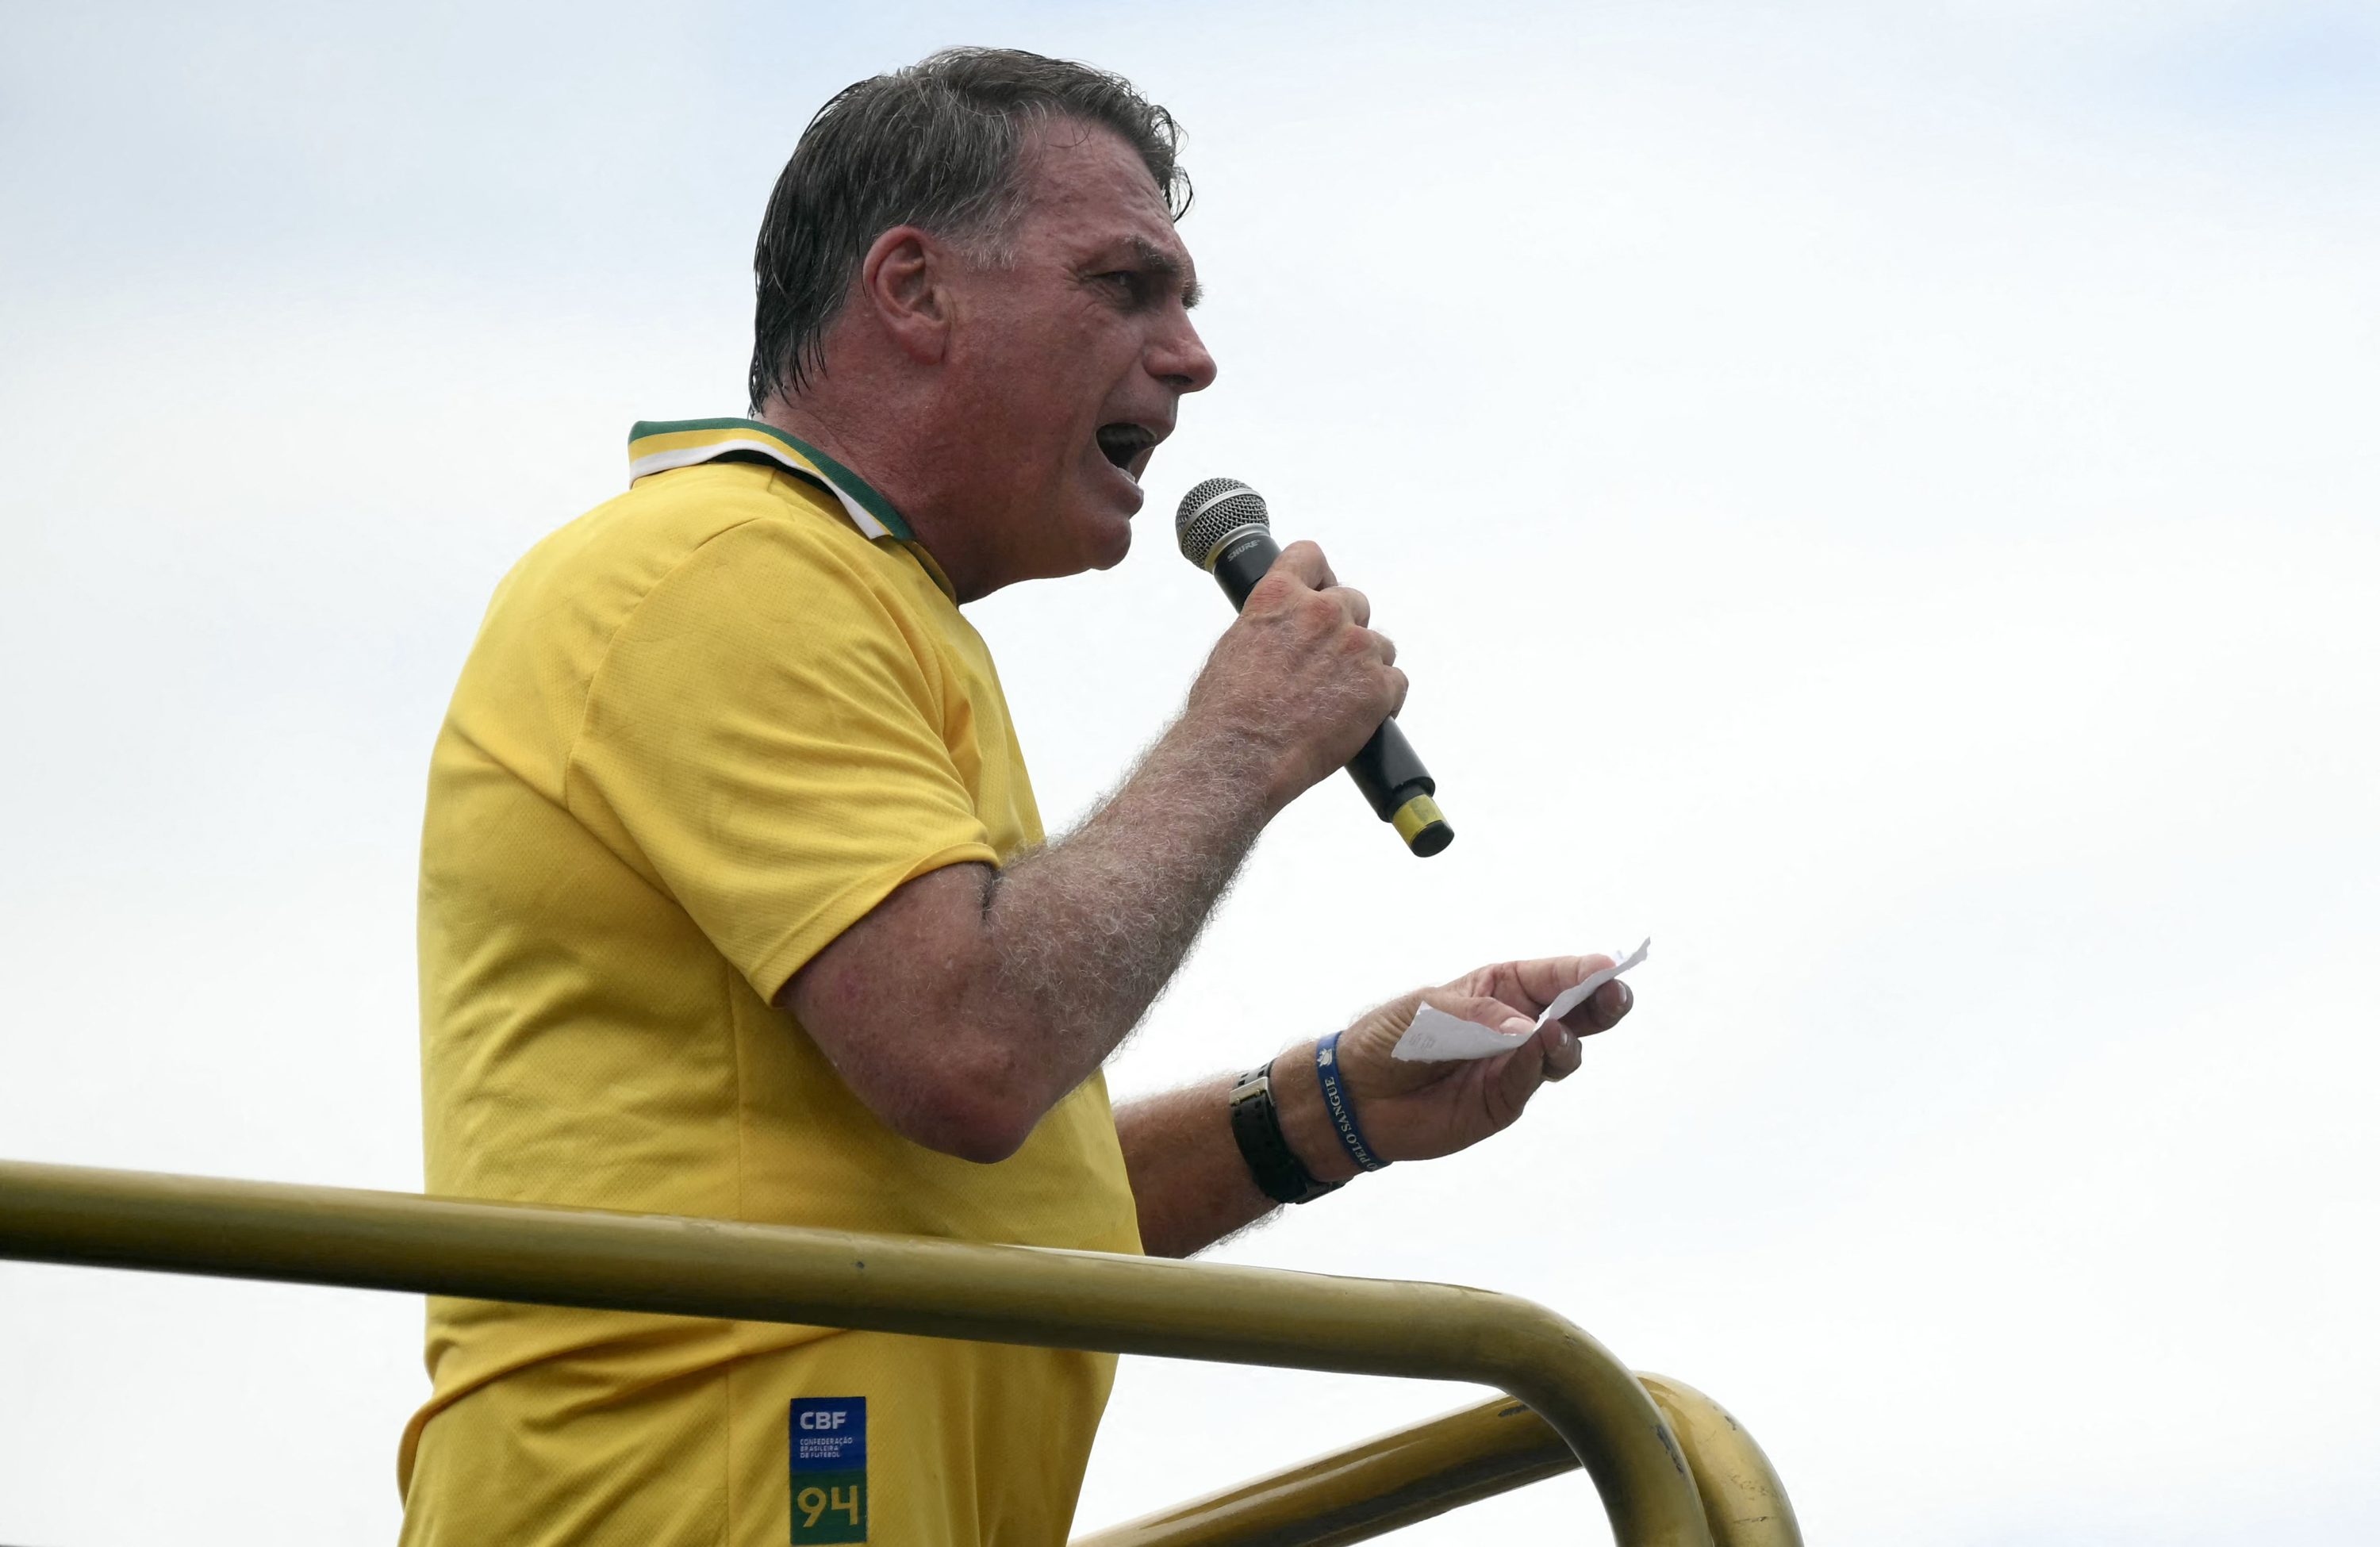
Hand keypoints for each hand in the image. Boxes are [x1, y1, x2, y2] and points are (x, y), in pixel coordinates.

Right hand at [1180, 541, 1405, 810]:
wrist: (1239, 757)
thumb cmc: (1224, 714)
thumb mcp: (1235, 647)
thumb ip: (1268, 627)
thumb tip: (1281, 637)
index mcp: (1279, 595)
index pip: (1310, 557)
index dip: (1318, 578)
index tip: (1319, 594)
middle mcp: (1322, 612)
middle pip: (1354, 602)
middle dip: (1344, 630)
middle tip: (1327, 666)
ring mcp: (1356, 647)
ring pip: (1379, 645)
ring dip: (1365, 667)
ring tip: (1337, 701)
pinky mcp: (1378, 686)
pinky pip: (1396, 683)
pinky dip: (1382, 700)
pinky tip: (1359, 719)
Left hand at [1279, 955, 1636, 1180]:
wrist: (1357, 1093)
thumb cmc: (1390, 1036)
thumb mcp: (1429, 1009)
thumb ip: (1481, 1015)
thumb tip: (1531, 1029)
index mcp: (1501, 988)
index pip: (1554, 975)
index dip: (1585, 970)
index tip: (1610, 966)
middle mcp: (1517, 1025)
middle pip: (1575, 1013)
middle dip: (1602, 1002)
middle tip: (1618, 994)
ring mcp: (1515, 1065)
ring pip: (1562, 1051)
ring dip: (1569, 1039)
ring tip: (1560, 1032)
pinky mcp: (1504, 1101)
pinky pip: (1530, 1081)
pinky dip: (1536, 1066)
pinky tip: (1538, 1052)